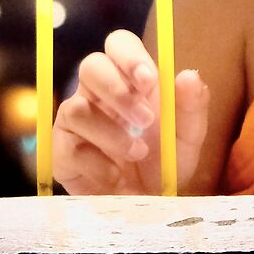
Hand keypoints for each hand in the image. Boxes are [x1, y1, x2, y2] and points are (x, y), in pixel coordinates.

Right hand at [51, 29, 210, 194]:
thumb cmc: (163, 165)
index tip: (149, 81)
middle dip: (117, 90)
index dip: (129, 56)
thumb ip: (192, 107)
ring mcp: (75, 122)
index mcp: (129, 81)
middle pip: (91, 66)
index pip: (119, 45)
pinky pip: (70, 148)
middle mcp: (98, 94)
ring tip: (138, 153)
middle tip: (145, 120)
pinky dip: (99, 165)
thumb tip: (189, 75)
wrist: (145, 209)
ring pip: (76, 108)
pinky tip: (116, 178)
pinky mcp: (61, 152)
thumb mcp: (187, 139)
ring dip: (111, 133)